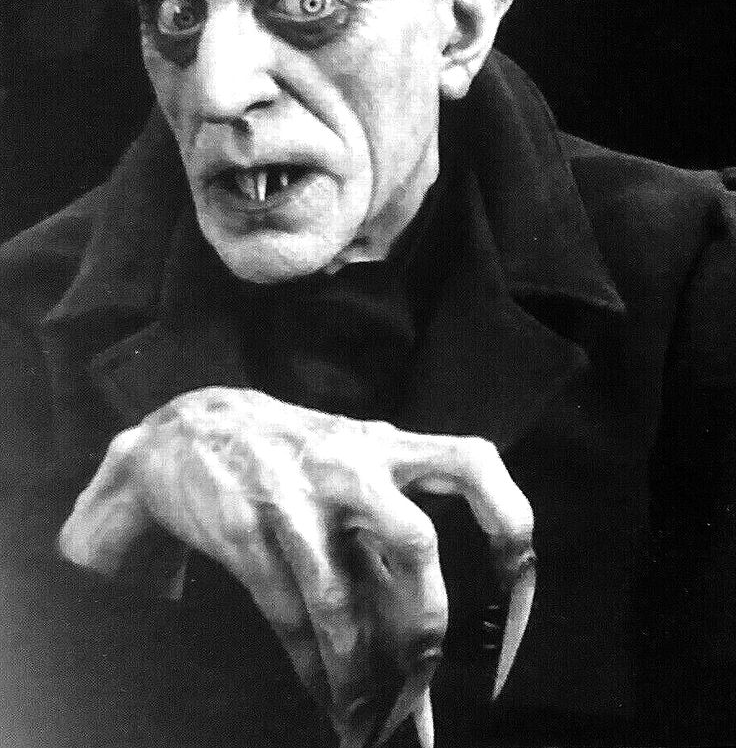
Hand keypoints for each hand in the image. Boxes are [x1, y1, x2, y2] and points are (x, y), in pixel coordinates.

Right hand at [58, 387, 534, 746]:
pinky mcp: (245, 530)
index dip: (509, 520)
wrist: (191, 429)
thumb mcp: (353, 473)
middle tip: (425, 683)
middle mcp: (352, 468)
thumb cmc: (295, 457)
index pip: (472, 462)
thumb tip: (426, 650)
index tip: (518, 586)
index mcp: (390, 448)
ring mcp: (297, 499)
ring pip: (341, 601)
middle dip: (425, 625)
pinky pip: (289, 614)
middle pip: (415, 542)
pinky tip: (327, 698)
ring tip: (368, 726)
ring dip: (360, 678)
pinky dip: (313, 669)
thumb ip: (390, 550)